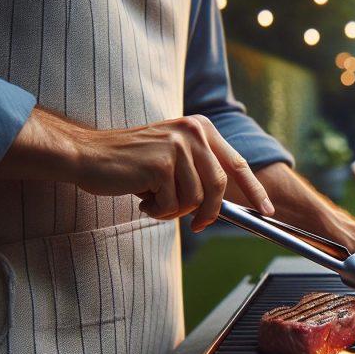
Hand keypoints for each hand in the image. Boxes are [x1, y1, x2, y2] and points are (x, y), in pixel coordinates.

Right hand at [76, 115, 272, 230]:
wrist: (87, 155)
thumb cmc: (129, 163)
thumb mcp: (172, 159)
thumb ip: (200, 173)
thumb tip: (227, 206)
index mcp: (200, 128)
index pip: (236, 163)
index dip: (255, 190)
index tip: (267, 211)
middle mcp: (193, 132)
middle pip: (219, 187)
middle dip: (209, 212)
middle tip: (198, 225)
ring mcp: (177, 146)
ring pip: (195, 199)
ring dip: (175, 210)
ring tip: (154, 199)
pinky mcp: (161, 165)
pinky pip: (173, 205)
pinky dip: (158, 210)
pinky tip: (143, 198)